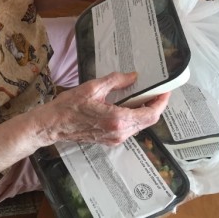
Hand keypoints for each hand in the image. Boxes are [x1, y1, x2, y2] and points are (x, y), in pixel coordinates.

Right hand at [44, 72, 169, 145]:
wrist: (53, 125)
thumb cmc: (69, 106)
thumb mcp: (93, 87)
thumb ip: (116, 81)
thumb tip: (133, 76)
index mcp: (118, 119)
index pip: (150, 114)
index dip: (161, 102)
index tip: (165, 91)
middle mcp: (120, 132)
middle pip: (148, 121)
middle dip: (155, 105)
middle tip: (156, 91)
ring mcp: (115, 139)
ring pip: (139, 126)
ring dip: (144, 112)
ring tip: (143, 95)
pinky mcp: (110, 140)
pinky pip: (129, 129)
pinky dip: (134, 117)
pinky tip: (129, 105)